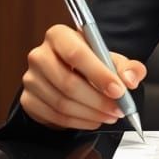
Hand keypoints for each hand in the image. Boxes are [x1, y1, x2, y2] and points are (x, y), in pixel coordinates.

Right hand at [19, 23, 147, 129]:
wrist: (68, 74)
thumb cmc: (89, 63)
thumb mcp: (111, 59)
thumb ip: (127, 67)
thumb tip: (130, 79)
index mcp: (59, 36)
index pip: (76, 54)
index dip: (99, 74)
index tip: (119, 90)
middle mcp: (40, 55)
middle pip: (68, 82)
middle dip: (98, 100)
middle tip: (118, 109)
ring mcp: (31, 79)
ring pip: (62, 103)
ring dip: (91, 114)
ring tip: (109, 115)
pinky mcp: (28, 100)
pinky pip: (55, 117)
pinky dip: (79, 122)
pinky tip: (94, 119)